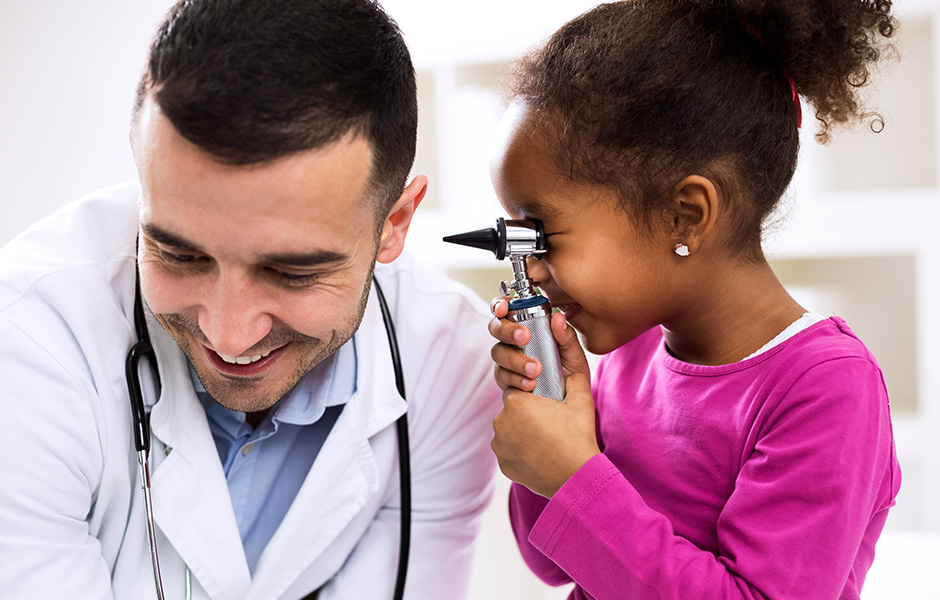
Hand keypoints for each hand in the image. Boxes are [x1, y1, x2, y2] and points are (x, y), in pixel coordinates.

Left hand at [488, 298, 600, 497]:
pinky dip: (520, 447)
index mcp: (517, 399)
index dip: (534, 389)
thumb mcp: (580, 389)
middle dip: (530, 409)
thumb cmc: (579, 434)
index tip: (548, 399)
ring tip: (547, 436)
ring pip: (509, 426)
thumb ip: (568, 350)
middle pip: (514, 405)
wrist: (577, 478)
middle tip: (551, 421)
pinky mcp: (502, 462)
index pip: (519, 384)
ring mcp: (499, 443)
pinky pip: (508, 447)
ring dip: (523, 427)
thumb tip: (557, 318)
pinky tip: (539, 450)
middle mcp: (501, 420)